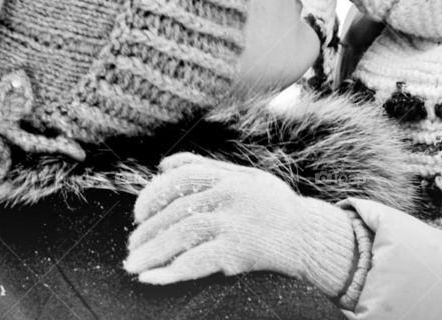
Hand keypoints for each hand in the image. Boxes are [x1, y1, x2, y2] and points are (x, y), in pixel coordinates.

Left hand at [124, 152, 361, 297]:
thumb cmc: (274, 205)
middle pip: (176, 211)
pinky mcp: (239, 251)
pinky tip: (154, 278)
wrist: (309, 236)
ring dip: (151, 253)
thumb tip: (163, 164)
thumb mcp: (245, 176)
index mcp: (229, 176)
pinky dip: (171, 271)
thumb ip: (206, 168)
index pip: (180, 177)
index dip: (153, 194)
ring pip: (180, 235)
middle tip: (132, 248)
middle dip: (147, 232)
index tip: (138, 214)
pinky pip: (197, 261)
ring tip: (133, 266)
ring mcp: (235, 223)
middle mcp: (230, 196)